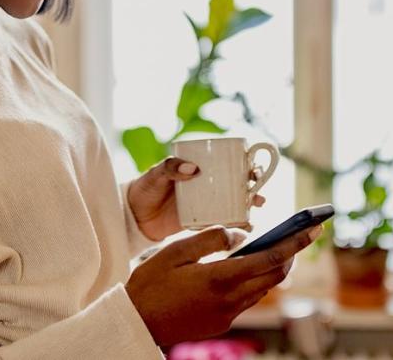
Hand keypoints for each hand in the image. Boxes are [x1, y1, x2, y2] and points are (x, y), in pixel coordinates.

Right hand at [125, 224, 322, 346]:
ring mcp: (227, 315)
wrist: (136, 323)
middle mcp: (229, 300)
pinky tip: (249, 270)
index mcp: (219, 278)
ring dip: (274, 269)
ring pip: (262, 290)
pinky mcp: (221, 323)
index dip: (293, 242)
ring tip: (280, 249)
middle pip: (273, 276)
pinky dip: (255, 282)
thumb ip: (210, 238)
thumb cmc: (150, 284)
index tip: (310, 229)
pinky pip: (247, 300)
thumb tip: (239, 235)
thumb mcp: (174, 251)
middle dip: (291, 254)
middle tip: (303, 235)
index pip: (268, 258)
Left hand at [127, 157, 266, 240]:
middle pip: (237, 185)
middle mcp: (207, 186)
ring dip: (250, 207)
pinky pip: (223, 223)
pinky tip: (246, 228)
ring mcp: (206, 205)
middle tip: (259, 195)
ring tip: (256, 211)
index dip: (247, 166)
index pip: (229, 164)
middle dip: (254, 188)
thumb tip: (193, 168)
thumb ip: (171, 167)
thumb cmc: (145, 187)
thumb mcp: (156, 174)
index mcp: (200, 169)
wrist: (133, 216)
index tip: (254, 171)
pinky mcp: (201, 223)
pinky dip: (236, 225)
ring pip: (235, 204)